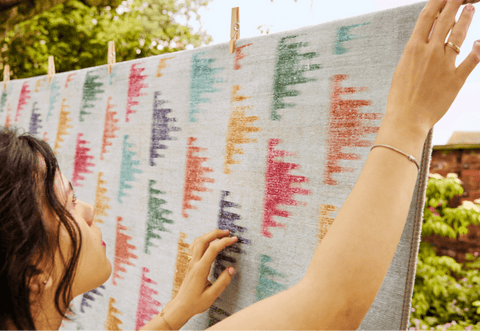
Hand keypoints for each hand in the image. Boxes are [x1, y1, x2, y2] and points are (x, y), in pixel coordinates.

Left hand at [165, 229, 236, 324]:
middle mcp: (194, 263)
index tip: (234, 239)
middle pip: (203, 240)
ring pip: (197, 241)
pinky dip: (201, 240)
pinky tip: (207, 241)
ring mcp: (191, 263)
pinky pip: (193, 247)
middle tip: (228, 232)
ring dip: (209, 235)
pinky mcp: (190, 264)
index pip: (213, 249)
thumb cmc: (195, 303)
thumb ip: (223, 282)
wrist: (181, 306)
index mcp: (200, 269)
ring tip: (220, 234)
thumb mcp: (212, 295)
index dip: (224, 242)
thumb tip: (232, 269)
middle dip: (216, 233)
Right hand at [385, 0, 478, 134]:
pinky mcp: (456, 78)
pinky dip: (478, 49)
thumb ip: (414, 53)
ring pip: (459, 34)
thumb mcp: (402, 69)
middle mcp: (430, 52)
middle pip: (445, 20)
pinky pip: (472, 59)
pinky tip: (479, 42)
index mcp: (412, 49)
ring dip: (466, 19)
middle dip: (454, 3)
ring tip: (471, 8)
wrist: (406, 119)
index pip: (427, 17)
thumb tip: (424, 41)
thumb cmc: (399, 98)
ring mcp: (445, 64)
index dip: (437, 2)